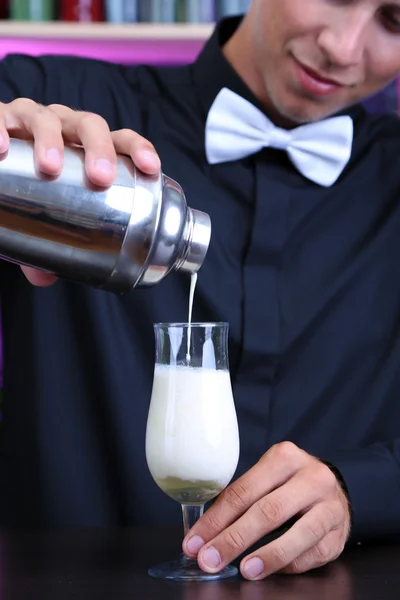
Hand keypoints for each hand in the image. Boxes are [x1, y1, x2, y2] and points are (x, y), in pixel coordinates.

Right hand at [0, 98, 160, 285]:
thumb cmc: (30, 178)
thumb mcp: (46, 209)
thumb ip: (47, 240)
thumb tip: (45, 278)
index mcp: (86, 146)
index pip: (120, 139)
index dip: (138, 149)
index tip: (150, 168)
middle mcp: (64, 126)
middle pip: (90, 126)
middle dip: (99, 149)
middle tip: (100, 178)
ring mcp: (31, 118)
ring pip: (47, 119)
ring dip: (51, 140)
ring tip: (49, 167)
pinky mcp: (2, 117)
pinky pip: (1, 118)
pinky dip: (1, 129)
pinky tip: (2, 149)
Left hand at [183, 441, 350, 580]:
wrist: (333, 488)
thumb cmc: (289, 484)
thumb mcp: (266, 478)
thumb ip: (241, 500)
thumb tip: (204, 534)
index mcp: (284, 457)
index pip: (244, 491)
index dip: (216, 520)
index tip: (195, 542)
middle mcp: (312, 476)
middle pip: (268, 511)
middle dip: (234, 539)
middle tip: (210, 560)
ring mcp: (330, 504)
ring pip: (299, 533)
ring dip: (268, 556)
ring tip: (244, 570)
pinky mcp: (341, 530)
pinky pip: (313, 552)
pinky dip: (290, 564)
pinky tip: (271, 570)